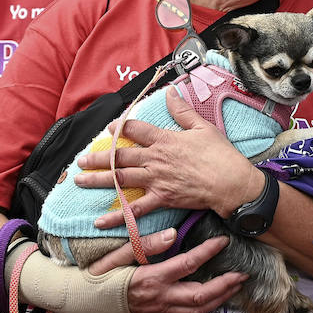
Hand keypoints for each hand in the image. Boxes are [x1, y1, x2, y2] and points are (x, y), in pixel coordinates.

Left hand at [77, 87, 263, 228]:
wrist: (231, 182)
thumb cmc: (221, 155)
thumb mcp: (202, 127)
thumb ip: (182, 111)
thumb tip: (170, 92)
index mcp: (165, 140)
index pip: (136, 130)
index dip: (120, 127)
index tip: (109, 128)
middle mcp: (155, 159)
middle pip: (119, 156)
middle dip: (97, 158)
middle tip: (80, 160)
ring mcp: (156, 180)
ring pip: (120, 179)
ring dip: (98, 180)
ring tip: (80, 180)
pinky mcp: (162, 199)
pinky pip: (135, 209)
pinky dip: (117, 216)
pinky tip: (100, 221)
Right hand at [86, 228, 247, 312]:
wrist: (82, 299)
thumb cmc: (98, 272)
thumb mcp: (117, 253)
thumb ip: (145, 243)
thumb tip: (173, 234)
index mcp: (150, 278)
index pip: (188, 265)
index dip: (209, 252)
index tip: (224, 240)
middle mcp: (159, 298)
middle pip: (201, 296)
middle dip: (226, 285)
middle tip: (243, 273)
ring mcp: (159, 310)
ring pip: (198, 310)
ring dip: (220, 298)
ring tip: (236, 285)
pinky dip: (206, 307)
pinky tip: (217, 298)